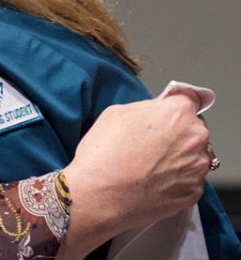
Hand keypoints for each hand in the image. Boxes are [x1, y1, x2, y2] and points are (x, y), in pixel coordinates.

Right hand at [57, 95, 209, 257]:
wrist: (99, 196)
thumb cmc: (103, 154)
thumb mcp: (116, 113)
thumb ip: (146, 108)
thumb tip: (156, 111)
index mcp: (177, 113)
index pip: (189, 99)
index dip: (173, 106)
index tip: (164, 114)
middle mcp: (195, 138)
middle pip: (193, 128)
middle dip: (176, 132)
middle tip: (150, 143)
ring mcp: (197, 168)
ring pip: (194, 155)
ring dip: (179, 157)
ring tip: (150, 166)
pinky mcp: (194, 192)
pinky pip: (189, 180)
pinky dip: (176, 180)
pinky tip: (153, 181)